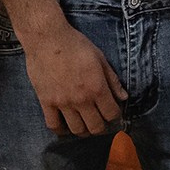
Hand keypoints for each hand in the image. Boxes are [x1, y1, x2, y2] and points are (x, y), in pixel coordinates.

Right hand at [20, 18, 127, 136]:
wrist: (46, 38)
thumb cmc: (75, 44)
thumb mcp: (100, 58)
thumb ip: (112, 80)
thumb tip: (124, 97)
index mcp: (97, 87)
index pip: (112, 114)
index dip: (115, 116)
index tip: (112, 113)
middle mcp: (81, 99)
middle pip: (95, 127)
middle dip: (101, 127)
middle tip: (99, 121)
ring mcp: (63, 102)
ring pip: (76, 130)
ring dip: (83, 130)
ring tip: (83, 124)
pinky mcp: (46, 101)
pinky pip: (53, 125)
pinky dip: (60, 130)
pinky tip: (64, 126)